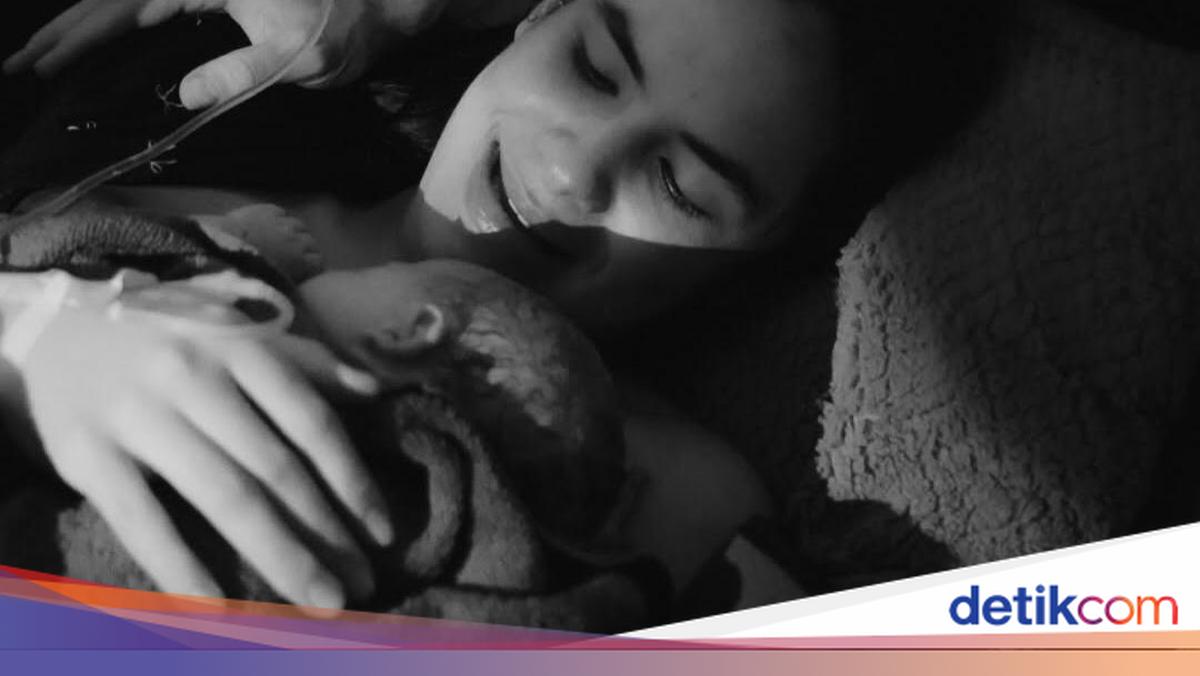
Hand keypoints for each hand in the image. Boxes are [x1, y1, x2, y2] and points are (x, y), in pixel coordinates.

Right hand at [2, 0, 450, 109]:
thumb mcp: (294, 59)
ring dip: (88, 25)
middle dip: (68, 31)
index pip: (126, 8)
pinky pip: (154, 5)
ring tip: (48, 53)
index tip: (45, 65)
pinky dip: (121, 21)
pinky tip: (103, 41)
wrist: (380, 4)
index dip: (82, 38)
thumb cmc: (342, 31)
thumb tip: (184, 94)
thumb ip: (239, 73)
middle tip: (25, 64)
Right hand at [17, 306, 393, 608]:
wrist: (57, 333)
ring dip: (279, 556)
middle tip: (360, 585)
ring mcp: (139, 414)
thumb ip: (308, 366)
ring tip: (316, 601)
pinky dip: (181, 566)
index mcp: (241, 350)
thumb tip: (376, 389)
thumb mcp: (239, 340)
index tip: (381, 533)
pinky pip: (142, 520)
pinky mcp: (88, 453)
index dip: (352, 481)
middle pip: (275, 469)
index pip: (311, 422)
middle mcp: (194, 377)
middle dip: (325, 534)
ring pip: (224, 496)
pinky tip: (219, 608)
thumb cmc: (172, 346)